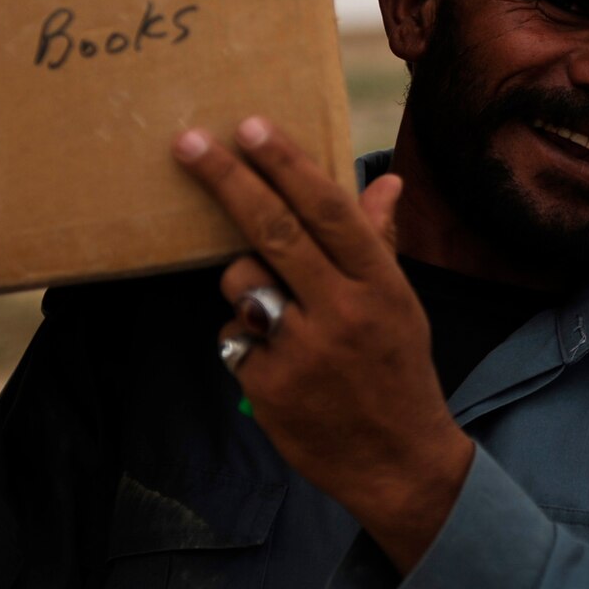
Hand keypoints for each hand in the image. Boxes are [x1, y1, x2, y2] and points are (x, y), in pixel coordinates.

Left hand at [174, 117, 473, 572]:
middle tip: (187, 143)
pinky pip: (234, 335)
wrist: (399, 462)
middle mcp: (342, 311)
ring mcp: (303, 351)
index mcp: (379, 284)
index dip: (287, 165)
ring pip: (241, 282)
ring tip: (274, 308)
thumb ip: (379, 243)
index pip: (329, 210)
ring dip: (242, 281)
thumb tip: (385, 182)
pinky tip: (276, 358)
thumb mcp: (402, 304)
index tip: (251, 127)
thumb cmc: (399, 371)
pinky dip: (245, 337)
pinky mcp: (269, 386)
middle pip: (273, 231)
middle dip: (226, 180)